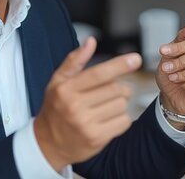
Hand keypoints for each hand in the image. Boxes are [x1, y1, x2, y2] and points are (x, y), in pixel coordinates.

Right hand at [34, 37, 141, 171]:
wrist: (48, 144)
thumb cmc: (55, 108)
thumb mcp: (57, 81)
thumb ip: (74, 60)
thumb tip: (91, 41)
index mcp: (66, 89)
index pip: (99, 73)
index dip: (119, 65)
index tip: (136, 58)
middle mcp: (75, 106)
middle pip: (115, 89)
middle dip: (119, 87)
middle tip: (109, 91)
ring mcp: (86, 124)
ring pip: (122, 105)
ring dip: (120, 103)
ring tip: (105, 107)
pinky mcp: (97, 139)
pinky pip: (124, 122)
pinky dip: (122, 118)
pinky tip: (108, 119)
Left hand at [155, 18, 184, 115]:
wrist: (171, 96)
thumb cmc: (172, 73)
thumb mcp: (171, 54)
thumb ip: (182, 38)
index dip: (178, 46)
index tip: (163, 51)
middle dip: (179, 61)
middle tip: (166, 68)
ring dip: (183, 73)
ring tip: (173, 77)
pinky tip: (183, 84)